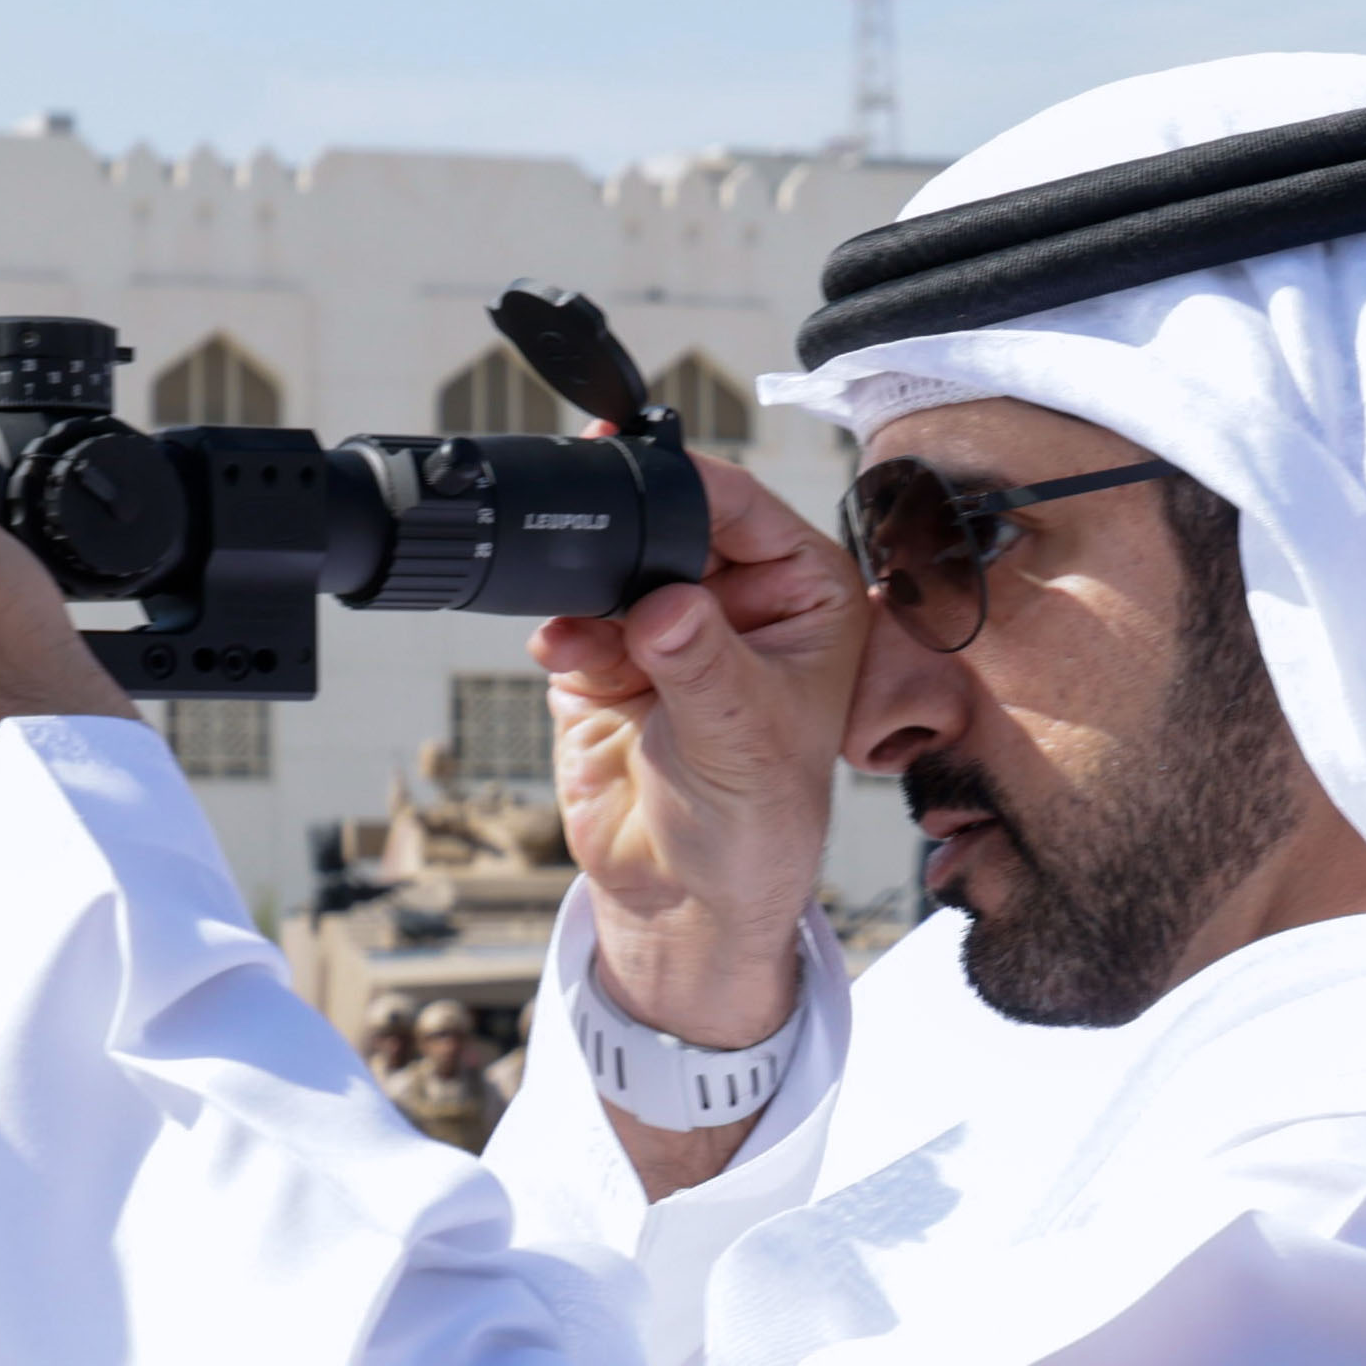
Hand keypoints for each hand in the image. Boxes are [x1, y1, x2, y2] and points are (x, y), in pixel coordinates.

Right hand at [531, 451, 869, 1051]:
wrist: (686, 898)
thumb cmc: (755, 823)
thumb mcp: (741, 735)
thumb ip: (701, 661)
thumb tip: (664, 606)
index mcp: (802, 592)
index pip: (742, 505)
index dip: (690, 483)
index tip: (638, 467)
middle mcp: (736, 596)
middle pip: (669, 523)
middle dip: (627, 540)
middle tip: (595, 558)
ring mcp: (667, 625)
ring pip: (612, 567)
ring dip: (588, 595)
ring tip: (592, 646)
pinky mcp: (607, 658)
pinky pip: (572, 619)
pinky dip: (563, 635)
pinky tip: (569, 662)